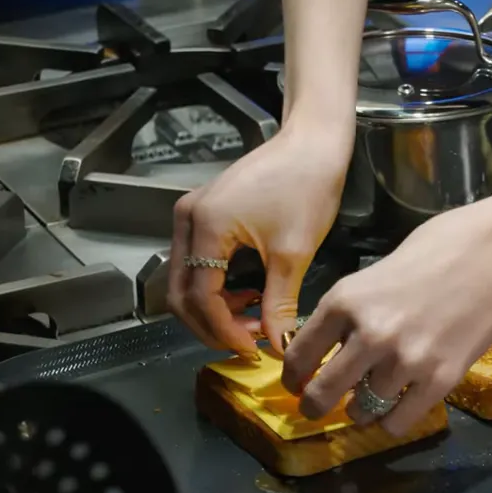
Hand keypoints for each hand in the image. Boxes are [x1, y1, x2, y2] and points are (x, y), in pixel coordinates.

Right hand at [168, 127, 351, 353]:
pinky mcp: (203, 214)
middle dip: (210, 325)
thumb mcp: (294, 253)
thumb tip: (278, 345)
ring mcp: (191, 214)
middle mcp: (188, 219)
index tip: (252, 349)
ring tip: (253, 321)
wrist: (311, 143)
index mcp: (205, 226)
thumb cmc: (306, 185)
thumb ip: (280, 303)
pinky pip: (196, 263)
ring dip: (213, 309)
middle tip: (247, 343)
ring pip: (185, 280)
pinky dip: (216, 287)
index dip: (223, 330)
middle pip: (180, 293)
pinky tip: (247, 295)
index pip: (200, 296)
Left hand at [281, 176, 491, 435]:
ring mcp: (405, 360)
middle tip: (316, 409)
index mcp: (345, 301)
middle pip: (324, 392)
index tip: (296, 386)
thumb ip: (347, 312)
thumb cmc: (435, 254)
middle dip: (315, 406)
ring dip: (362, 409)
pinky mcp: (439, 379)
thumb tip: (324, 348)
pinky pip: (399, 421)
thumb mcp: (373, 274)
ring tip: (369, 400)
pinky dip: (390, 422)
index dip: (294, 377)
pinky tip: (393, 411)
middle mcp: (369, 334)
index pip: (300, 355)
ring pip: (364, 408)